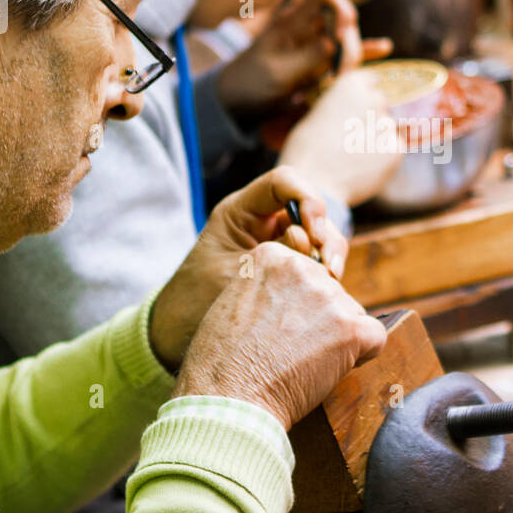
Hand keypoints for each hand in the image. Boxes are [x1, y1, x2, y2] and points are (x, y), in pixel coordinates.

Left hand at [148, 166, 347, 370]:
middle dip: (325, 236)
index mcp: (242, 211)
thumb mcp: (235, 276)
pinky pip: (318, 261)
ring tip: (330, 282)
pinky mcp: (291, 266)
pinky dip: (325, 274)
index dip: (307, 198)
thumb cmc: (197, 300)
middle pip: (311, 210)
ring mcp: (280, 242)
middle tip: (329, 269)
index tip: (313, 235)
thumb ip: (276, 261)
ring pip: (321, 236)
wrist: (181, 330)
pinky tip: (325, 293)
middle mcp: (265, 221)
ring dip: (330, 256)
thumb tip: (317, 255)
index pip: (283, 182)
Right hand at [173, 241, 386, 429]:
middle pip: (331, 293)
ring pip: (352, 315)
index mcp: (272, 256)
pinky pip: (375, 337)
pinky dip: (362, 356)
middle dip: (319, 321)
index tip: (275, 329)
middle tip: (289, 350)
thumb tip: (294, 299)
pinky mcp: (351, 328)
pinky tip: (330, 369)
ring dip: (337, 339)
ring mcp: (329, 297)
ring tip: (301, 362)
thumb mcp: (233, 301)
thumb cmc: (222, 362)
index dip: (296, 307)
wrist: (229, 399)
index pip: (306, 275)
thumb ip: (267, 288)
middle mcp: (303, 268)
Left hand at [215, 0, 391, 120]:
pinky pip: (346, 54)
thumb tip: (337, 43)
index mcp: (294, 21)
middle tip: (339, 74)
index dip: (343, 10)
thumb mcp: (277, 72)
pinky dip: (364, 52)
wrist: (237, 101)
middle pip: (344, 21)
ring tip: (340, 80)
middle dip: (350, 44)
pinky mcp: (320, 63)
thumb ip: (308, 57)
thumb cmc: (251, 83)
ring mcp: (315, 45)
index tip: (343, 37)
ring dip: (353, 57)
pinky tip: (384, 48)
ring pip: (348, 40)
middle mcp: (308, 28)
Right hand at [279, 69, 400, 206]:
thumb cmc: (305, 151)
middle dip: (371, 116)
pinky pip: (393, 149)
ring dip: (376, 137)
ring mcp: (387, 125)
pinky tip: (362, 168)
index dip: (363, 95)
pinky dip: (382, 157)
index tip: (356, 108)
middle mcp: (374, 99)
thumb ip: (338, 105)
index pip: (370, 81)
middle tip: (352, 137)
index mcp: (351, 85)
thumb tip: (348, 106)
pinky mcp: (396, 150)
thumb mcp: (316, 115)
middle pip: (381, 103)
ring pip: (387, 128)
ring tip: (353, 157)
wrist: (313, 185)